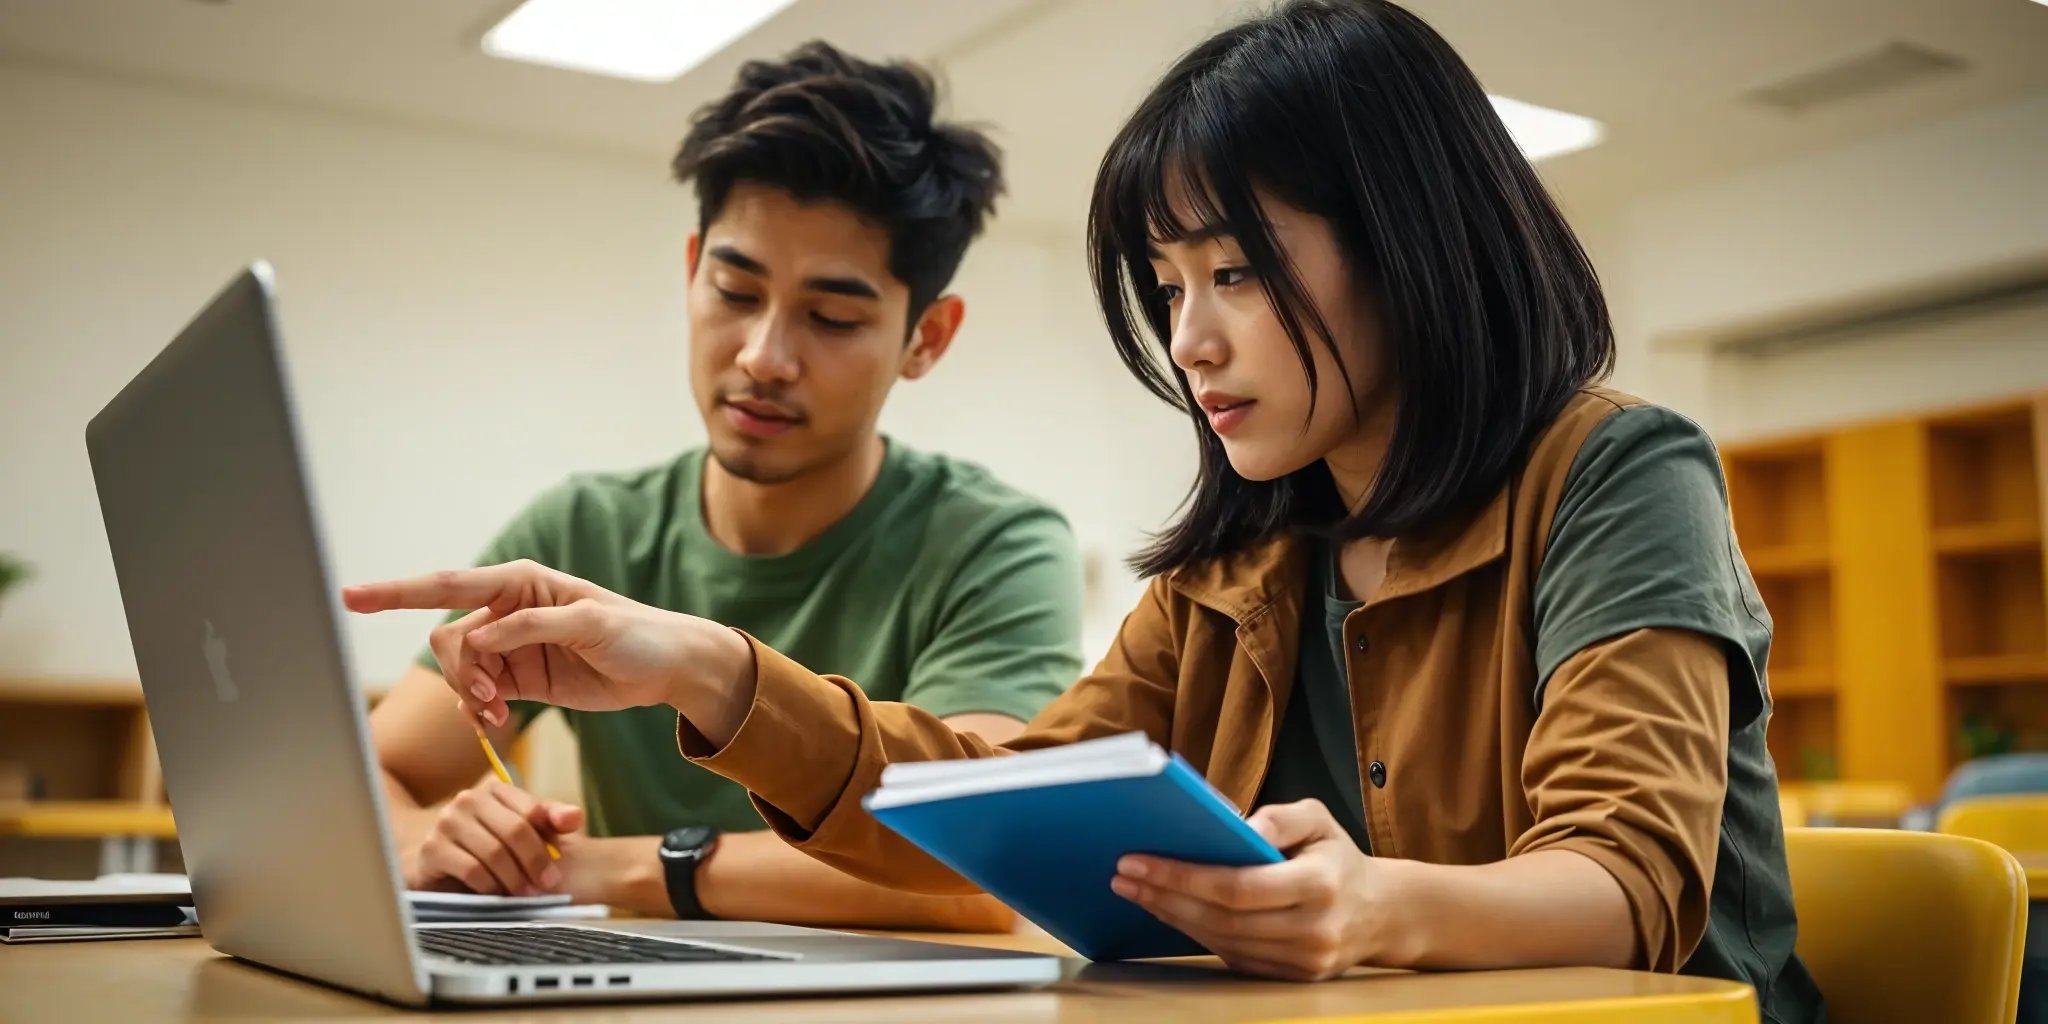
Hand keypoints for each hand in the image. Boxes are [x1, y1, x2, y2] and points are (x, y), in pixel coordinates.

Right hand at [343, 560, 751, 729]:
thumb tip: (482, 636)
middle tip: (489, 698)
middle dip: (457, 670)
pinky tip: (498, 720)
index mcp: (522, 582)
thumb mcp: (594, 623)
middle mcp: (507, 609)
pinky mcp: (517, 678)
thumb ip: (534, 626)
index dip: (397, 591)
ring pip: (457, 669)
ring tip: (498, 713)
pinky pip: (475, 694)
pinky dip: (477, 709)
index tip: (350, 596)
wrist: (666, 668)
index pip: (449, 584)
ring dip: (468, 695)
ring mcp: (509, 646)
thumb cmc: (639, 634)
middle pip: (448, 637)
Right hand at [407, 780, 584, 895]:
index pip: (532, 809)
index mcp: (495, 790)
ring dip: (515, 878)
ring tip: (527, 894)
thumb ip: (550, 821)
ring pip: (493, 852)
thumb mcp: (522, 831)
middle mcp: (468, 800)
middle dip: (536, 861)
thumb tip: (576, 817)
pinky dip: (490, 885)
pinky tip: (498, 894)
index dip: (550, 837)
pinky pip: (471, 869)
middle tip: (548, 885)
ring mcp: (447, 823)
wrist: (436, 864)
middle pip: (515, 830)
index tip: (561, 865)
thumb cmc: (488, 847)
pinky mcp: (432, 849)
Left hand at [1111, 799, 1394, 980]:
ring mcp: (1303, 961)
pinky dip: (1198, 933)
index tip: (1139, 861)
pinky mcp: (1292, 977)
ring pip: (1223, 941)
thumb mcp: (1319, 818)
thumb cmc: (1339, 856)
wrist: (1383, 913)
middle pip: (1222, 919)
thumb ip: (1279, 816)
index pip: (1238, 886)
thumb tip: (1233, 826)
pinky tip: (1170, 911)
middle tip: (1124, 876)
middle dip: (1165, 896)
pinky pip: (1234, 956)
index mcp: (1319, 885)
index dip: (1183, 876)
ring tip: (1137, 891)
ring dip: (1173, 916)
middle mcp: (1313, 930)